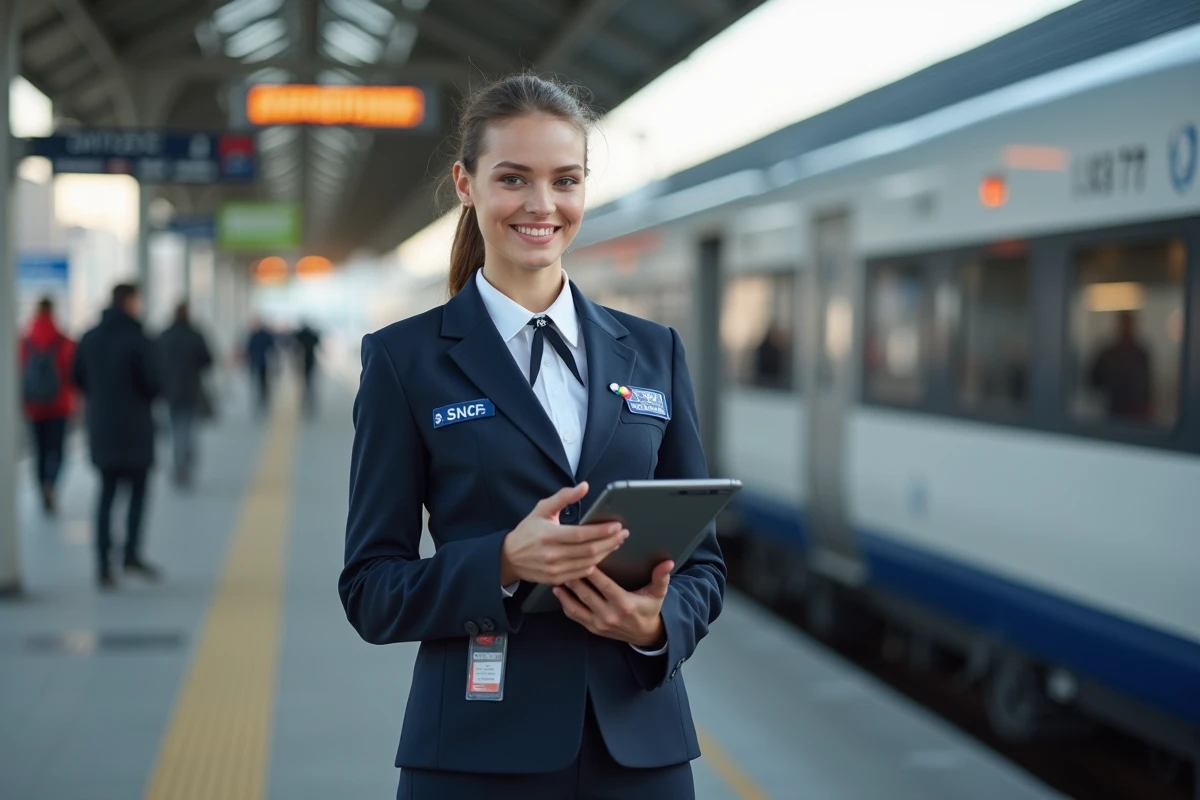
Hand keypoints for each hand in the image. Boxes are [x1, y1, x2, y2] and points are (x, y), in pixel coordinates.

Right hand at [500, 482, 628, 585]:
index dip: (601, 531)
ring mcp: (555, 569)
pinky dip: (594, 564)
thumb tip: (584, 486)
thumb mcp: (542, 509)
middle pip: (589, 550)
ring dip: (605, 553)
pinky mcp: (556, 579)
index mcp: (549, 535)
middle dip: (610, 542)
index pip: (581, 534)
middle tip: (623, 534)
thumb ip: (563, 497)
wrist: (509, 557)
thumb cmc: (527, 531)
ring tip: (616, 543)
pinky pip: (581, 573)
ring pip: (588, 563)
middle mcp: (552, 554)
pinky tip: (601, 555)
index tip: (617, 526)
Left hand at [554, 560, 672, 647]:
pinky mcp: (593, 629)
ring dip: (565, 593)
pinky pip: (575, 616)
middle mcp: (610, 615)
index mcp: (624, 604)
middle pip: (586, 595)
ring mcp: (599, 624)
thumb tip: (668, 563)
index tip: (583, 559)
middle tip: (563, 565)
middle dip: (574, 579)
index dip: (593, 573)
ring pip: (577, 607)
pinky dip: (566, 605)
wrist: (645, 635)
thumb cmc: (649, 609)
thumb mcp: (658, 594)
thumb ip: (661, 577)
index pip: (605, 586)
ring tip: (557, 578)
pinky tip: (560, 592)